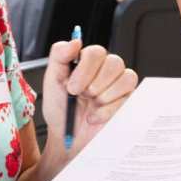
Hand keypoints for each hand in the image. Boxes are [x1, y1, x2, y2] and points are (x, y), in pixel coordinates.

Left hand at [41, 39, 137, 154]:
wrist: (68, 139)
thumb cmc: (60, 111)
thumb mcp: (52, 82)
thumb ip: (59, 56)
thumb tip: (75, 40)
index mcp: (88, 63)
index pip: (96, 52)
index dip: (85, 70)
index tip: (72, 87)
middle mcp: (106, 71)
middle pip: (114, 62)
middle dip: (95, 84)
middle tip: (82, 97)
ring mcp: (119, 86)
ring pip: (126, 77)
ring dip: (104, 96)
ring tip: (91, 106)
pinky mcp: (128, 102)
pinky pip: (128, 98)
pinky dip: (108, 110)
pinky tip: (95, 116)